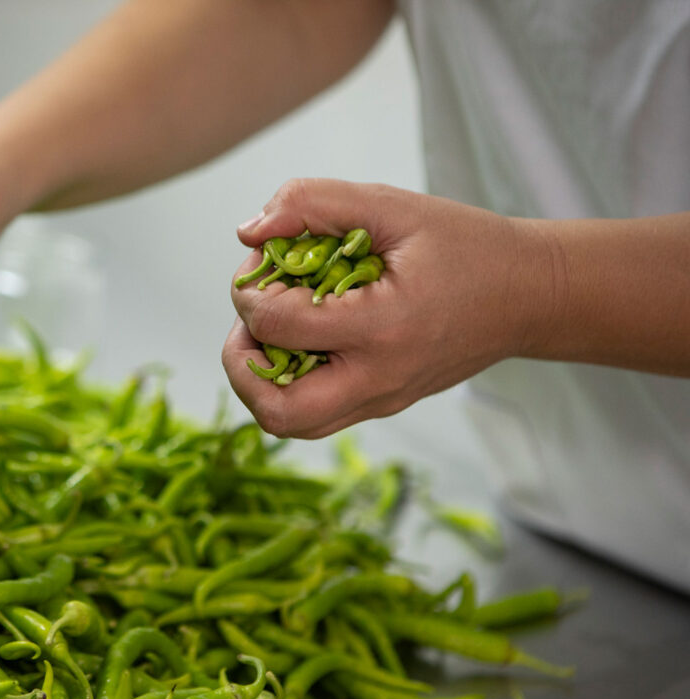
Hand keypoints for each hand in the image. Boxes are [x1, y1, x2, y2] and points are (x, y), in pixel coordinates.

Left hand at [223, 178, 555, 438]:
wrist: (528, 296)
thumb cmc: (464, 246)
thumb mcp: (390, 206)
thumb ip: (314, 203)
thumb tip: (249, 230)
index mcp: (381, 326)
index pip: (277, 326)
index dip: (250, 291)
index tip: (267, 261)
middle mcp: (378, 378)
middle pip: (275, 410)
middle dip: (241, 361)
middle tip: (253, 319)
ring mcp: (380, 400)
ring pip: (290, 424)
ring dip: (260, 381)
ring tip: (275, 330)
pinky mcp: (382, 404)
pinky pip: (316, 415)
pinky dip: (289, 384)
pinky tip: (304, 338)